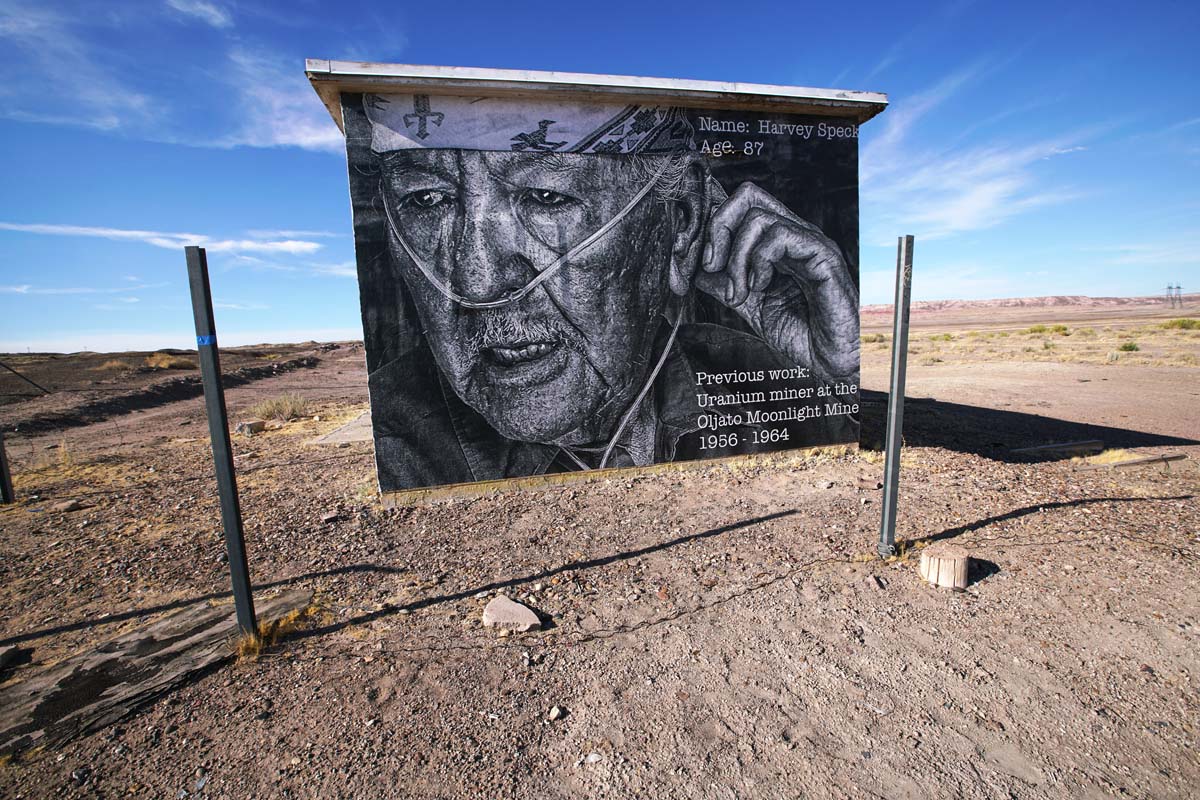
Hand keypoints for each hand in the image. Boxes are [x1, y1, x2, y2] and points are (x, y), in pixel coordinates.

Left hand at [693, 183, 858, 383]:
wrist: (832, 361)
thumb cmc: (801, 335)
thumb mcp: (750, 306)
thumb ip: (725, 285)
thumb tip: (695, 269)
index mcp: (777, 243)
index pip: (741, 206)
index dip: (710, 225)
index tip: (695, 261)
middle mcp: (793, 235)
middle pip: (747, 195)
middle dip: (718, 227)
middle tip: (710, 265)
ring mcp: (808, 242)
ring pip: (758, 217)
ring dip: (736, 258)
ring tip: (739, 292)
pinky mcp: (822, 255)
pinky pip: (780, 237)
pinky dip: (758, 262)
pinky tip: (760, 288)